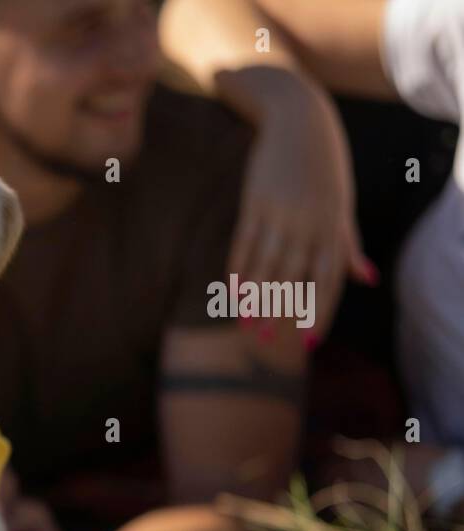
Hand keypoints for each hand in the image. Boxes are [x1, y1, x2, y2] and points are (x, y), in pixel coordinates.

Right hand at [229, 72, 376, 351]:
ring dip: (254, 298)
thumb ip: (349, 245)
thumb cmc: (325, 165)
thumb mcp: (342, 205)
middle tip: (263, 341)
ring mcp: (282, 213)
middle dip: (278, 312)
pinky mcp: (256, 202)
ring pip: (266, 265)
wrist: (299, 119)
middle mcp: (310, 223)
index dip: (319, 312)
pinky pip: (244, 243)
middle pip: (293, 278)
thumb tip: (366, 280)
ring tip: (244, 323)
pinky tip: (233, 290)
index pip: (328, 280)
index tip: (308, 341)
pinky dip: (237, 269)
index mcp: (334, 226)